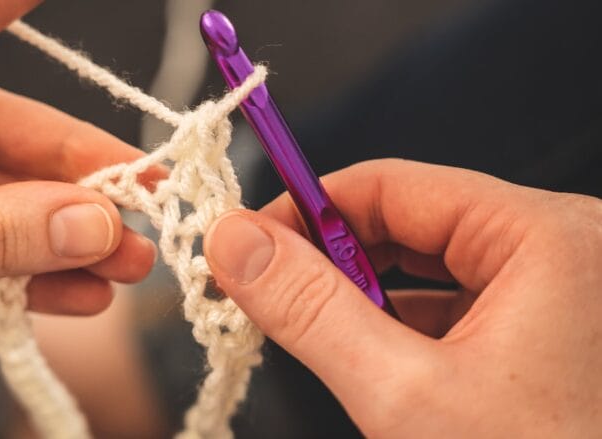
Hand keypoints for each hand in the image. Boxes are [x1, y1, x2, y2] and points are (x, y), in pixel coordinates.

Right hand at [204, 159, 601, 436]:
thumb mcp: (405, 395)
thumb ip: (312, 310)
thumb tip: (238, 242)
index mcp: (546, 238)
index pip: (392, 185)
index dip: (307, 211)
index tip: (249, 243)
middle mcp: (557, 253)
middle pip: (406, 222)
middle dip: (330, 259)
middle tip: (269, 292)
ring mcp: (551, 294)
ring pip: (423, 266)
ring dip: (360, 296)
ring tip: (317, 332)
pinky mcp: (537, 333)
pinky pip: (449, 304)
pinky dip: (397, 325)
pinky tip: (367, 355)